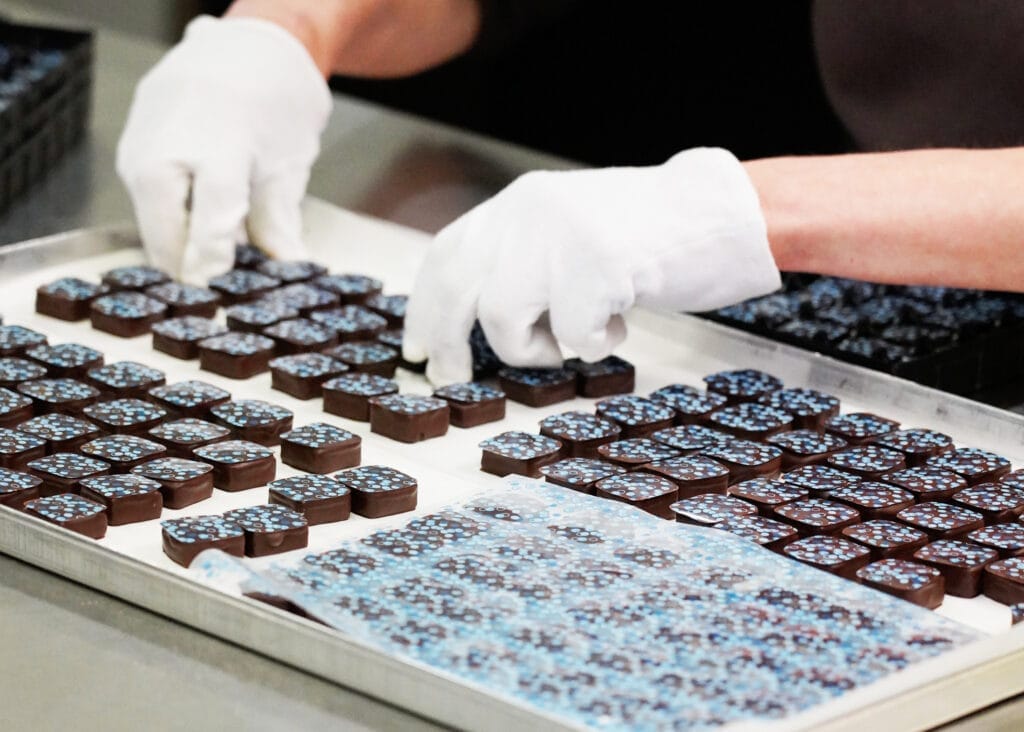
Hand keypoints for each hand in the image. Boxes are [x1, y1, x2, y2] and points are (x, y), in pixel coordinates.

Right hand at [116, 16, 331, 284]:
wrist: (246, 46)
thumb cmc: (275, 101)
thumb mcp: (288, 163)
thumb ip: (279, 220)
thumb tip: (289, 267)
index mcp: (216, 150)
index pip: (209, 224)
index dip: (215, 263)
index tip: (223, 290)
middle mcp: (165, 149)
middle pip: (166, 231)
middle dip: (189, 266)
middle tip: (215, 292)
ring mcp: (140, 149)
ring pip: (151, 221)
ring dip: (177, 247)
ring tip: (209, 264)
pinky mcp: (129, 151)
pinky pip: (146, 201)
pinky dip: (169, 222)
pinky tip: (194, 232)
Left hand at [403, 147, 781, 384]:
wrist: (722, 212)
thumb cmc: (653, 238)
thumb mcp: (570, 235)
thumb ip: (524, 260)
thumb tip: (471, 318)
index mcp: (521, 203)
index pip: (449, 254)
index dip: (426, 307)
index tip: (417, 349)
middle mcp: (530, 211)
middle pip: (460, 289)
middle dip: (449, 343)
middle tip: (453, 379)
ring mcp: (562, 235)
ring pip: (503, 317)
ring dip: (535, 348)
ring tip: (573, 342)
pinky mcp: (599, 263)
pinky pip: (572, 333)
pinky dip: (593, 344)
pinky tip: (619, 326)